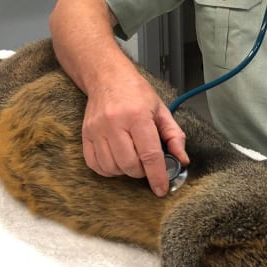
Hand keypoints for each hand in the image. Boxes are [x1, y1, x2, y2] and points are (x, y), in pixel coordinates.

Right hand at [81, 68, 188, 196]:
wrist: (107, 77)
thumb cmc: (136, 93)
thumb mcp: (161, 110)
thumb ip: (174, 136)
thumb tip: (182, 160)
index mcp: (138, 116)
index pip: (149, 154)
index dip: (157, 176)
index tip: (161, 189)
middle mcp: (115, 123)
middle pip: (129, 165)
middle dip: (142, 172)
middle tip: (147, 163)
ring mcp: (97, 129)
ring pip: (112, 168)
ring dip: (125, 171)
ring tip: (132, 159)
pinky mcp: (85, 134)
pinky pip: (95, 165)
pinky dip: (108, 170)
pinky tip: (117, 161)